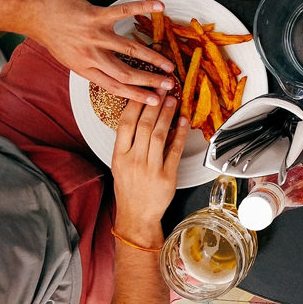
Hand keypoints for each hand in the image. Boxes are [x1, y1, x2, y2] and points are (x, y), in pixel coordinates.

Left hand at [23, 0, 174, 105]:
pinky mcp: (95, 16)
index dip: (137, 96)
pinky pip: (123, 12)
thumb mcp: (68, 58)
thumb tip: (111, 72)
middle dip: (151, 81)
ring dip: (153, 58)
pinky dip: (143, 8)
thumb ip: (90, 65)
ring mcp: (94, 35)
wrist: (32, 12)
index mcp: (85, 68)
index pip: (115, 87)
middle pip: (126, 73)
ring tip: (169, 64)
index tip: (155, 101)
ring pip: (129, 50)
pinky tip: (159, 7)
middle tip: (169, 85)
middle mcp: (91, 55)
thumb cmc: (51, 34)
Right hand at [111, 93, 187, 245]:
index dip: (135, 104)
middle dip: (154, 104)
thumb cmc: (129, 188)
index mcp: (119, 156)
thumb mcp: (120, 164)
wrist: (136, 215)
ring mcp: (150, 168)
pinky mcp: (167, 177)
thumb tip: (141, 116)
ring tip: (172, 100)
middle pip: (144, 125)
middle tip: (162, 88)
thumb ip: (128, 142)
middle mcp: (133, 160)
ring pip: (160, 135)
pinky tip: (183, 122)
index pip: (125, 123)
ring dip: (167, 115)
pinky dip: (180, 135)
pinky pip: (175, 151)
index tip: (144, 90)